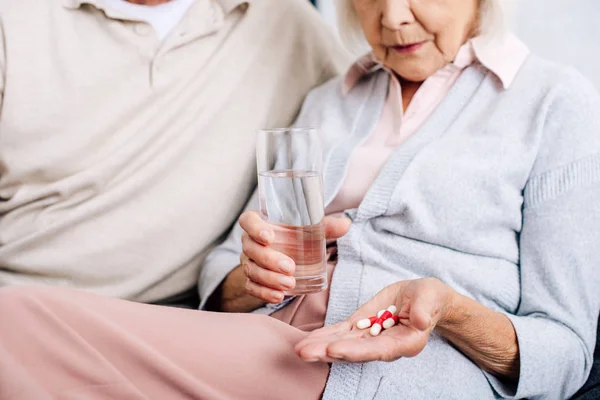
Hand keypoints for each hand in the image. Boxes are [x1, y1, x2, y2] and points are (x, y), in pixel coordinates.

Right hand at [238, 211, 350, 303]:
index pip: (248, 221)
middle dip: (269, 259)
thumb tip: (346, 224)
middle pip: (251, 248)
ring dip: (269, 279)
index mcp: (261, 223)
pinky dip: (264, 293)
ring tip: (289, 284)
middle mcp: (250, 241)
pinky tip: (278, 296)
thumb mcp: (310, 229)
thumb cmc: (296, 237)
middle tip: (290, 267)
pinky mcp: (251, 280)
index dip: (255, 228)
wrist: (285, 256)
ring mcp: (249, 261)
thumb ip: (326, 226)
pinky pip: (252, 287)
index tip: (269, 237)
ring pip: (251, 270)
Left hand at [295, 277, 454, 362]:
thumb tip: (421, 321)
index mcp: (404, 342)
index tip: (334, 349)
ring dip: (320, 346)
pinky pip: (340, 332)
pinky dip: (324, 335)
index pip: (377, 350)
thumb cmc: (430, 298)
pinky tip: (307, 339)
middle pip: (354, 351)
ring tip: (299, 348)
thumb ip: (425, 309)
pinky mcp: (361, 326)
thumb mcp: (430, 297)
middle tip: (304, 352)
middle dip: (328, 352)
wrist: (424, 298)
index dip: (355, 351)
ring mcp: (370, 337)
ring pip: (342, 343)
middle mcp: (384, 345)